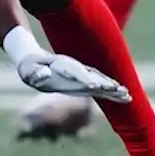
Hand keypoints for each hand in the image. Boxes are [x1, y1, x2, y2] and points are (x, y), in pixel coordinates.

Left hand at [16, 52, 130, 102]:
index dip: (84, 78)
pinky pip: (100, 84)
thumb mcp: (27, 71)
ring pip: (99, 80)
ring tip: (127, 95)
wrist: (35, 60)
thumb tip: (45, 74)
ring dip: (112, 88)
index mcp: (61, 66)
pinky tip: (123, 95)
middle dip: (104, 84)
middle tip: (119, 91)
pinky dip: (110, 89)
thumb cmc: (29, 69)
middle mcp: (74, 68)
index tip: (94, 85)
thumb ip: (35, 73)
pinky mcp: (84, 79)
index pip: (75, 71)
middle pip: (92, 76)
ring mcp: (80, 73)